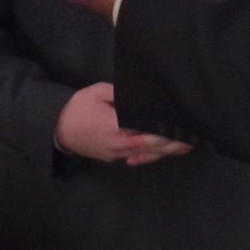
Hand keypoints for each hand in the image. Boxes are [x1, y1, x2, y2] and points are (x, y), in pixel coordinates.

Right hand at [56, 83, 191, 165]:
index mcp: (117, 126)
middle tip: (192, 139)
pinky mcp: (112, 157)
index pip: (147, 131)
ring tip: (184, 146)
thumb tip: (141, 95)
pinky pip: (135, 157)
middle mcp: (120, 144)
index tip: (182, 126)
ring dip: (165, 152)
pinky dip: (150, 155)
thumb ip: (121, 94)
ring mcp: (116, 154)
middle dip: (172, 144)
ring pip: (146, 155)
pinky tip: (162, 152)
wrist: (56, 129)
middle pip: (151, 147)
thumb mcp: (98, 92)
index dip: (166, 131)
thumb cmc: (78, 107)